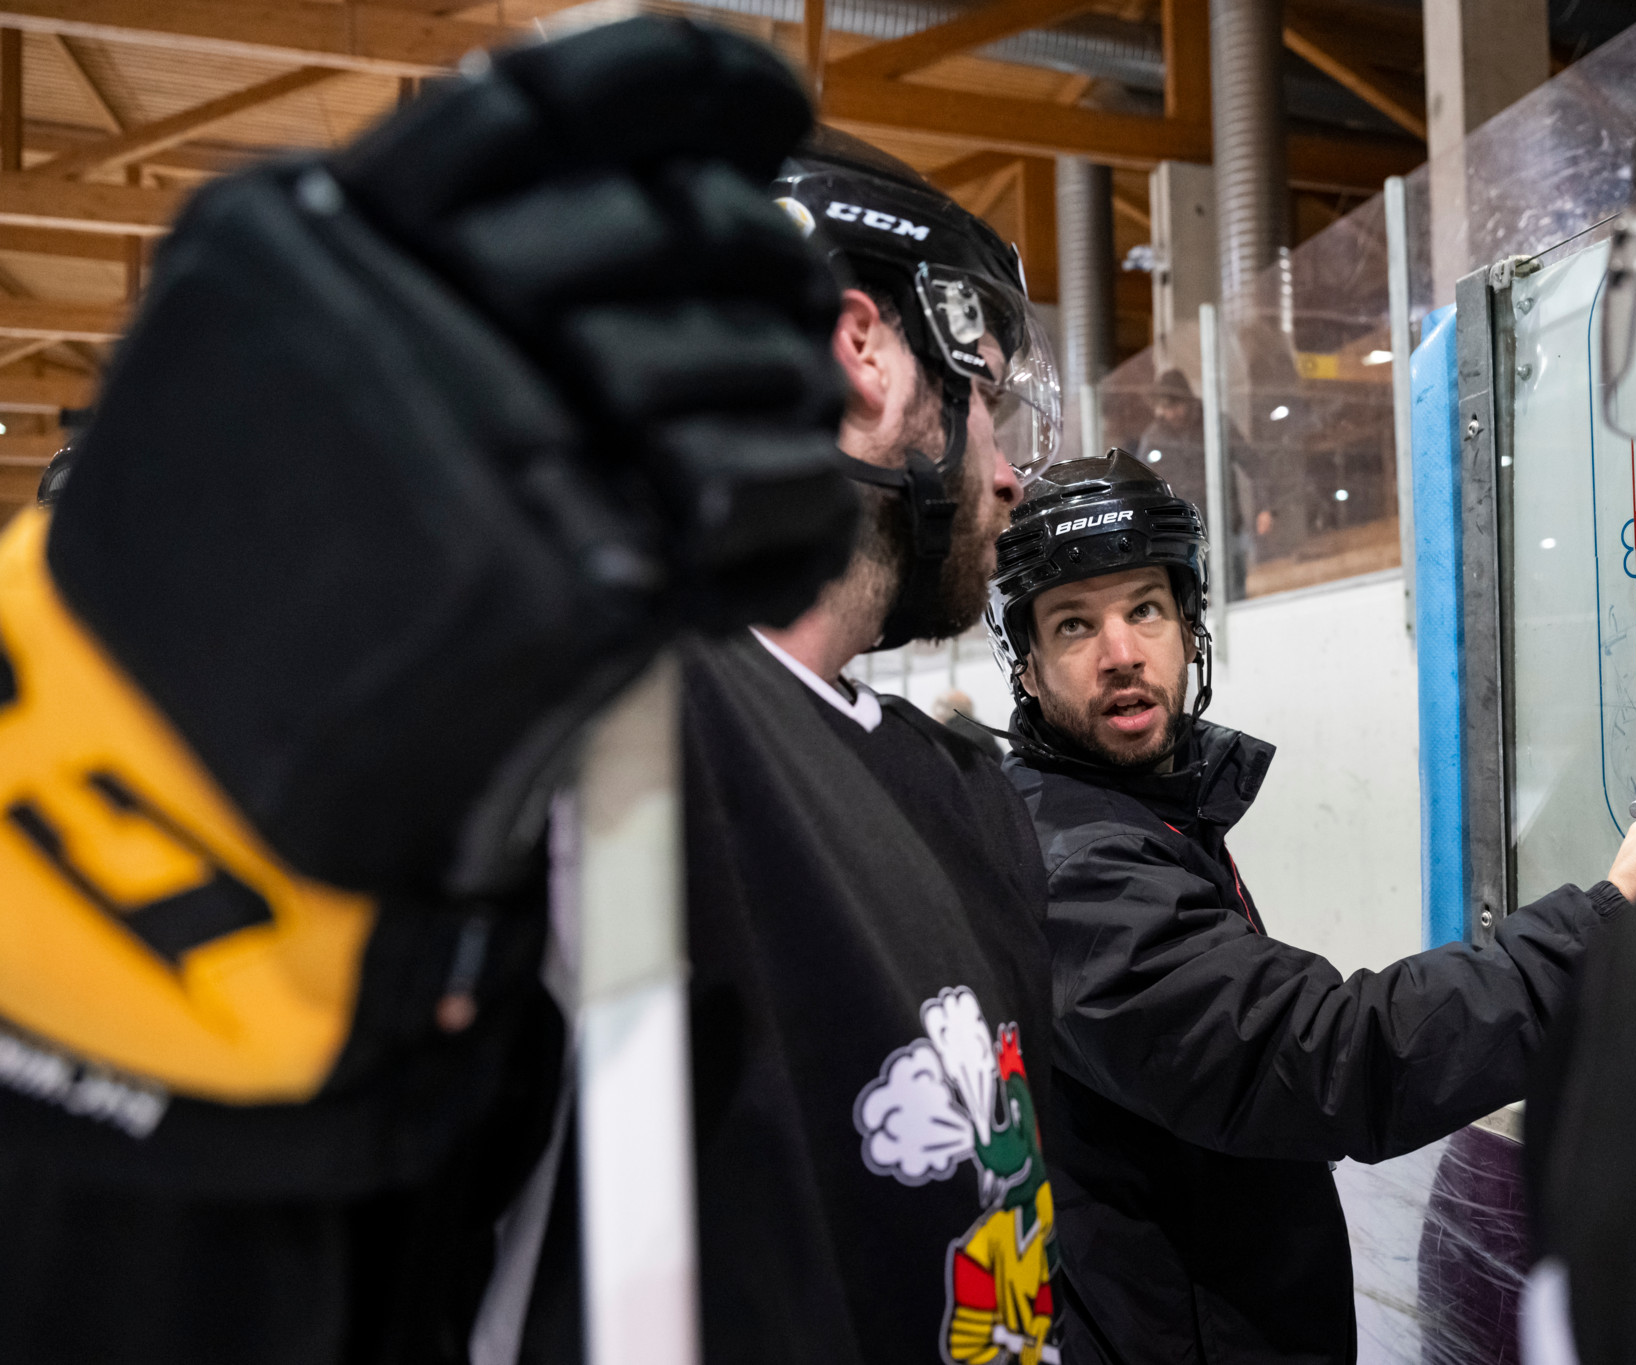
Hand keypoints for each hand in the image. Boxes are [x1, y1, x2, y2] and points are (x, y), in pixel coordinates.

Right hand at [41, 17, 856, 894]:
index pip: (554, 99)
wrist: (168, 773)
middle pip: (683, 230)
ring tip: (773, 424)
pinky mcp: (595, 585)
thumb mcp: (258, 348)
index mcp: (323, 237)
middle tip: (785, 292)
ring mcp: (514, 452)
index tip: (768, 105)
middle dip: (763, 258)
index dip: (689, 86)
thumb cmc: (225, 566)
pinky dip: (799, 510)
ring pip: (748, 364)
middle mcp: (426, 323)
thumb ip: (408, 262)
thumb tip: (638, 193)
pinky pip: (772, 502)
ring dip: (787, 392)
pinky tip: (765, 530)